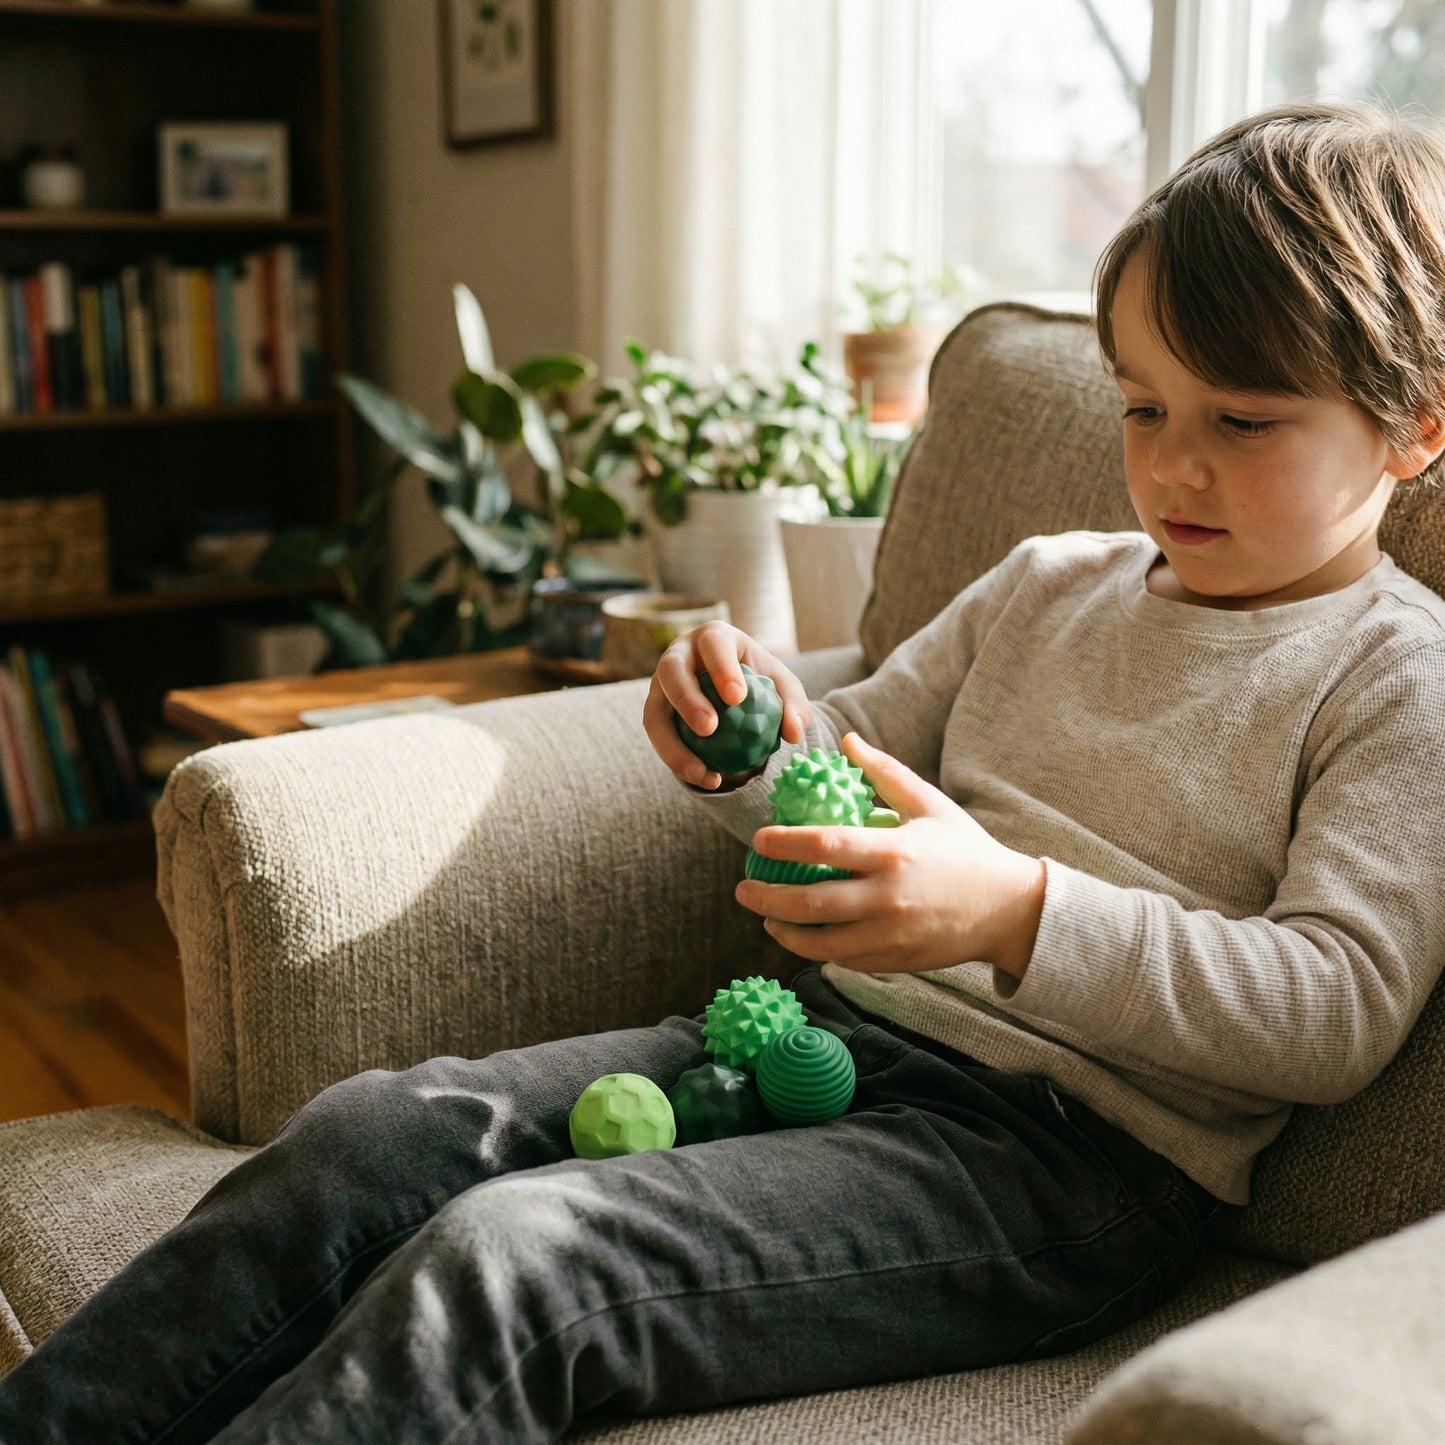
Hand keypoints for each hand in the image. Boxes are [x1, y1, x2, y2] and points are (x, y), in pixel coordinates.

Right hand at [643, 622, 809, 789]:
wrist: (734, 695)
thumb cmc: (759, 684)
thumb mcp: (783, 689)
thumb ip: (793, 706)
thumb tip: (794, 732)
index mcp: (712, 637)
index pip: (713, 644)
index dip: (721, 667)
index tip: (738, 698)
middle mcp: (679, 655)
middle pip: (671, 670)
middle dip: (686, 698)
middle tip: (710, 728)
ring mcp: (660, 684)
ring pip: (654, 711)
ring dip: (672, 743)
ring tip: (701, 771)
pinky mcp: (654, 713)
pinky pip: (658, 740)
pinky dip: (679, 761)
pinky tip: (707, 779)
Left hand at [734, 733, 1045, 977]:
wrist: (1009, 910)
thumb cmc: (967, 851)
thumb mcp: (930, 805)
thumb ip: (885, 774)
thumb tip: (846, 740)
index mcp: (893, 853)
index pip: (824, 846)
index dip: (783, 843)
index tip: (757, 840)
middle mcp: (888, 898)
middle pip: (810, 903)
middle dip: (766, 897)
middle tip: (742, 887)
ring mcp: (890, 936)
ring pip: (820, 942)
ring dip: (783, 931)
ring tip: (766, 916)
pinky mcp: (894, 961)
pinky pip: (843, 959)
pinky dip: (817, 949)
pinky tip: (803, 934)